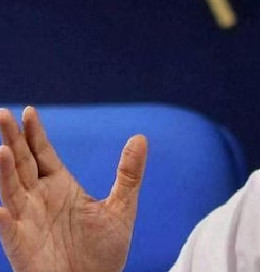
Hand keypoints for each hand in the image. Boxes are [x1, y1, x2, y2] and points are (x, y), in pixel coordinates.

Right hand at [0, 107, 147, 271]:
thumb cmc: (104, 251)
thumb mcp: (122, 207)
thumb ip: (129, 174)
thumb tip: (141, 138)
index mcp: (60, 186)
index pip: (42, 153)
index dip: (34, 133)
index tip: (30, 112)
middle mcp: (39, 198)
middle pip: (21, 163)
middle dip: (12, 139)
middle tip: (4, 114)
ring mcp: (27, 220)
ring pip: (11, 189)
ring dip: (4, 171)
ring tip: (2, 150)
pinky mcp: (22, 245)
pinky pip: (8, 229)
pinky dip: (2, 218)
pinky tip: (0, 208)